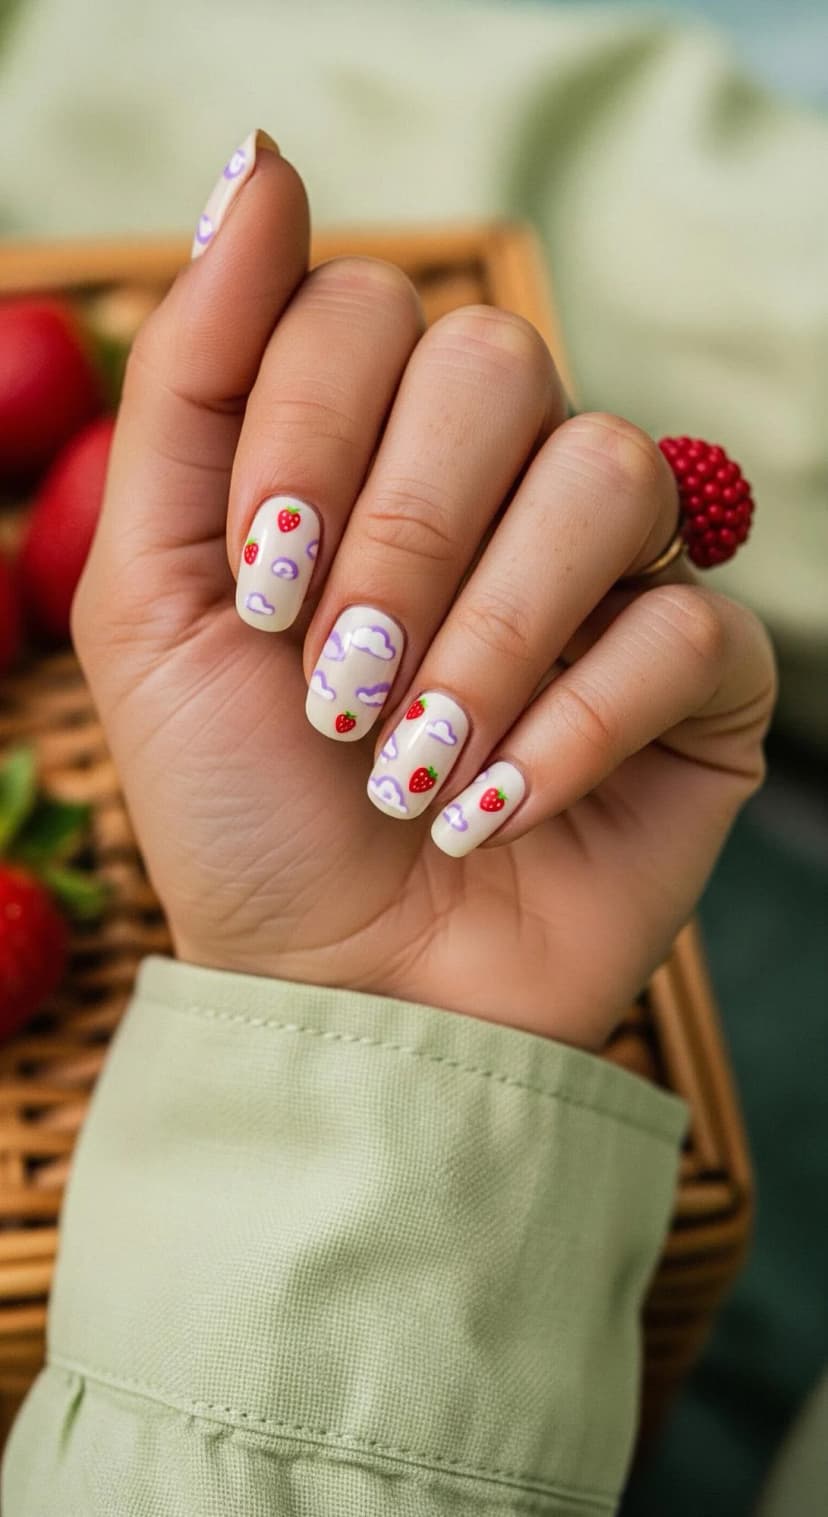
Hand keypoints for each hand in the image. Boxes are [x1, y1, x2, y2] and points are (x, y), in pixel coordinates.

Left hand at [73, 136, 775, 1049]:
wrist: (340, 988)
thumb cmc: (240, 806)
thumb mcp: (151, 594)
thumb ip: (195, 378)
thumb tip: (261, 160)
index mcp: (372, 448)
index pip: (368, 309)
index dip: (307, 427)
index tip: (255, 588)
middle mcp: (501, 486)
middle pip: (498, 362)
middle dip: (397, 536)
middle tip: (333, 685)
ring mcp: (610, 575)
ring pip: (605, 473)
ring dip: (484, 636)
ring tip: (408, 764)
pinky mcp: (699, 679)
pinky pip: (690, 623)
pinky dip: (575, 725)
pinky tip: (494, 809)